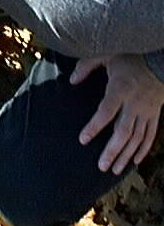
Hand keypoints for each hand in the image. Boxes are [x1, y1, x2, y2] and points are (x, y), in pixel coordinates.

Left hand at [70, 54, 163, 173]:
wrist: (161, 60)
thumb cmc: (130, 57)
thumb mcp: (106, 55)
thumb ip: (86, 66)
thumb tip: (71, 81)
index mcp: (121, 89)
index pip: (106, 111)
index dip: (94, 126)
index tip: (83, 140)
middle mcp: (135, 103)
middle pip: (124, 131)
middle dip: (112, 150)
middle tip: (101, 166)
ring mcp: (147, 110)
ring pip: (137, 137)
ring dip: (125, 155)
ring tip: (114, 170)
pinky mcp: (156, 114)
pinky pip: (150, 135)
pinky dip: (143, 149)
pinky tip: (134, 161)